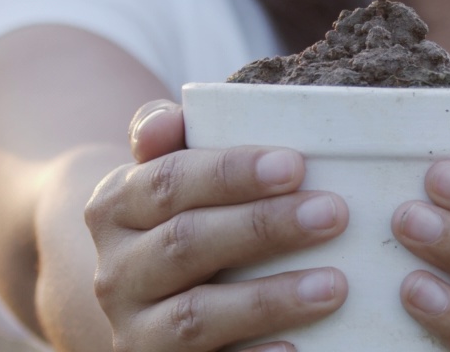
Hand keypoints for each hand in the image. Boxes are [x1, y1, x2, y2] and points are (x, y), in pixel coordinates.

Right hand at [84, 100, 350, 350]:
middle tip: (332, 214)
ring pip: (197, 315)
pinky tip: (298, 348)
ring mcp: (136, 330)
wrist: (138, 297)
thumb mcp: (165, 171)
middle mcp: (116, 272)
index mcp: (116, 207)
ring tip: (333, 285)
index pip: (170, 182)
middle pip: (187, 244)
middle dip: (263, 227)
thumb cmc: (178, 214)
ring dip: (268, 299)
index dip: (231, 173)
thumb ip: (167, 135)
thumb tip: (169, 120)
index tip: (295, 165)